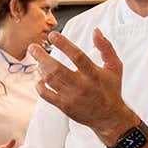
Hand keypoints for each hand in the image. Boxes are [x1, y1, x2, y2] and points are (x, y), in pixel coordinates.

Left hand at [30, 29, 135, 143]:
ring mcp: (71, 97)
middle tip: (33, 47)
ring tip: (37, 60)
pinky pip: (46, 96)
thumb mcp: (115, 67)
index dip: (63, 44)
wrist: (109, 117)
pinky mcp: (64, 107)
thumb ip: (106, 47)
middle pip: (57, 69)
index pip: (77, 56)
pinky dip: (40, 86)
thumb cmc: (111, 89)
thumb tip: (96, 31)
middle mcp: (82, 86)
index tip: (52, 35)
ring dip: (40, 68)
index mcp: (94, 74)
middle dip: (42, 57)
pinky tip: (39, 79)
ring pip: (50, 81)